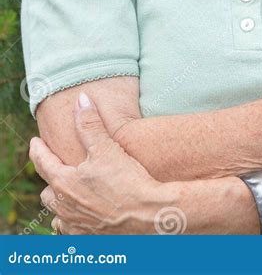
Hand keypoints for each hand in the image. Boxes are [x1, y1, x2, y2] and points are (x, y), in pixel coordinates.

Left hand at [29, 92, 180, 234]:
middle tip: (57, 168)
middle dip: (51, 179)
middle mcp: (65, 207)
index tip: (35, 141)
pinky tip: (81, 217)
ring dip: (60, 203)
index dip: (37, 150)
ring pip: (57, 214)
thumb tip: (81, 100)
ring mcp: (75, 226)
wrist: (148, 215)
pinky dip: (71, 222)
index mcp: (64, 183)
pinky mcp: (88, 239)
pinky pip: (70, 232)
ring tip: (68, 194)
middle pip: (48, 192)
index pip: (42, 163)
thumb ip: (90, 124)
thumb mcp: (107, 147)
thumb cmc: (127, 181)